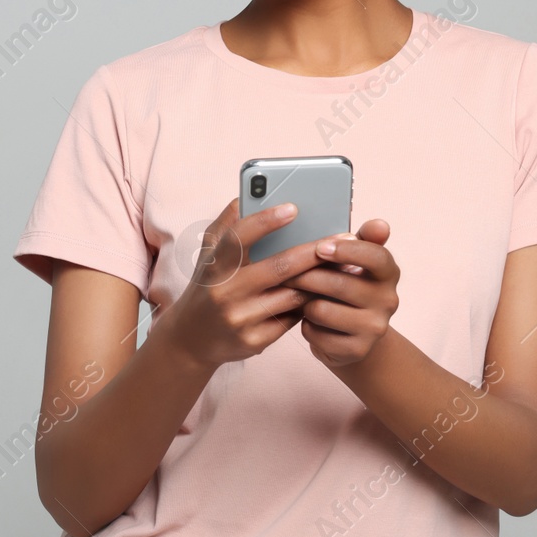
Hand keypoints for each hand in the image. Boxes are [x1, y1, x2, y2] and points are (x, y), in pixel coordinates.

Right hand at [152, 197, 330, 370]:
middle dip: (314, 251)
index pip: (238, 238)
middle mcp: (225, 292)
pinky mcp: (254, 341)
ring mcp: (240, 319)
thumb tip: (247, 195)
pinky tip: (326, 292)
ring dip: (320, 279)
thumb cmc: (207, 287)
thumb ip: (226, 225)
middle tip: (343, 239)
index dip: (265, 221)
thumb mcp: (207, 255)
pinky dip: (309, 303)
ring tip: (344, 264)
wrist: (192, 340)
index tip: (293, 208)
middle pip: (278, 267)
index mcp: (214, 265)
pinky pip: (292, 319)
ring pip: (292, 295)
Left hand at [278, 218, 399, 368]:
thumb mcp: (354, 262)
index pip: (376, 257)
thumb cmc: (346, 288)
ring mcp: (374, 328)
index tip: (321, 248)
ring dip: (304, 304)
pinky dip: (305, 327)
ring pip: (322, 309)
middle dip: (306, 276)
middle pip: (339, 283)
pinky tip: (310, 323)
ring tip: (302, 299)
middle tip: (286, 273)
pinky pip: (316, 333)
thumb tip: (380, 224)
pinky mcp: (356, 350)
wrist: (353, 336)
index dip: (347, 251)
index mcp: (388, 273)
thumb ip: (362, 240)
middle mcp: (388, 300)